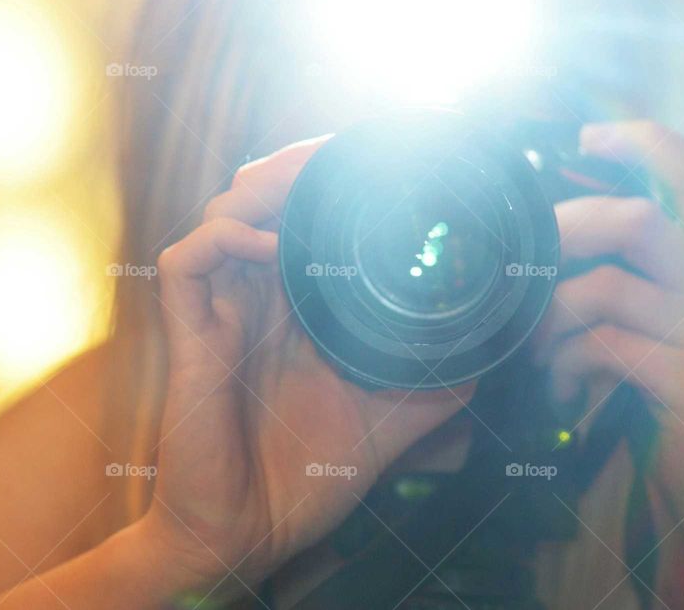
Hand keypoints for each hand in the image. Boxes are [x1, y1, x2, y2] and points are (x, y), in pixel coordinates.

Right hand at [137, 137, 474, 597]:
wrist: (249, 532)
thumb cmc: (308, 475)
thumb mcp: (393, 417)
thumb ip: (438, 378)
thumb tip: (496, 344)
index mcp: (299, 304)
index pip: (307, 214)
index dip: (331, 176)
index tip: (379, 153)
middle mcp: (258, 294)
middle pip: (264, 195)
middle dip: (303, 164)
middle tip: (348, 151)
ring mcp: (220, 310)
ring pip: (224, 212)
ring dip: (267, 188)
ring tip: (313, 185)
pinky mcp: (188, 334)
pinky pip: (186, 260)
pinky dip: (225, 239)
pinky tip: (270, 247)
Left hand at [531, 121, 683, 561]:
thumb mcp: (665, 333)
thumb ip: (630, 286)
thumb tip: (557, 254)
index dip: (648, 143)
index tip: (589, 139)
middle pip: (640, 220)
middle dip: (563, 240)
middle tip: (525, 280)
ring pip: (605, 288)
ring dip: (550, 320)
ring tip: (538, 353)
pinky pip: (605, 348)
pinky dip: (566, 366)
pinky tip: (562, 392)